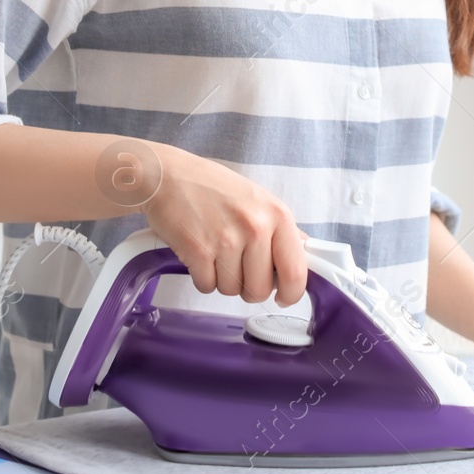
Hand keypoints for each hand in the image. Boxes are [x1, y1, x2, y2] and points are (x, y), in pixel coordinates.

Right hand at [142, 144, 310, 306]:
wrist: (169, 175)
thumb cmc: (212, 186)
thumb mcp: (258, 199)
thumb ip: (281, 229)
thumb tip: (304, 255)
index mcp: (277, 215)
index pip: (296, 272)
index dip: (291, 293)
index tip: (284, 297)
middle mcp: (255, 227)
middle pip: (260, 290)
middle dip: (248, 287)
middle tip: (238, 266)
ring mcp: (226, 240)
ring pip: (231, 291)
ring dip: (222, 280)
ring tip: (215, 252)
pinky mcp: (198, 251)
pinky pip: (206, 286)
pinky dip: (202, 277)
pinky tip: (199, 253)